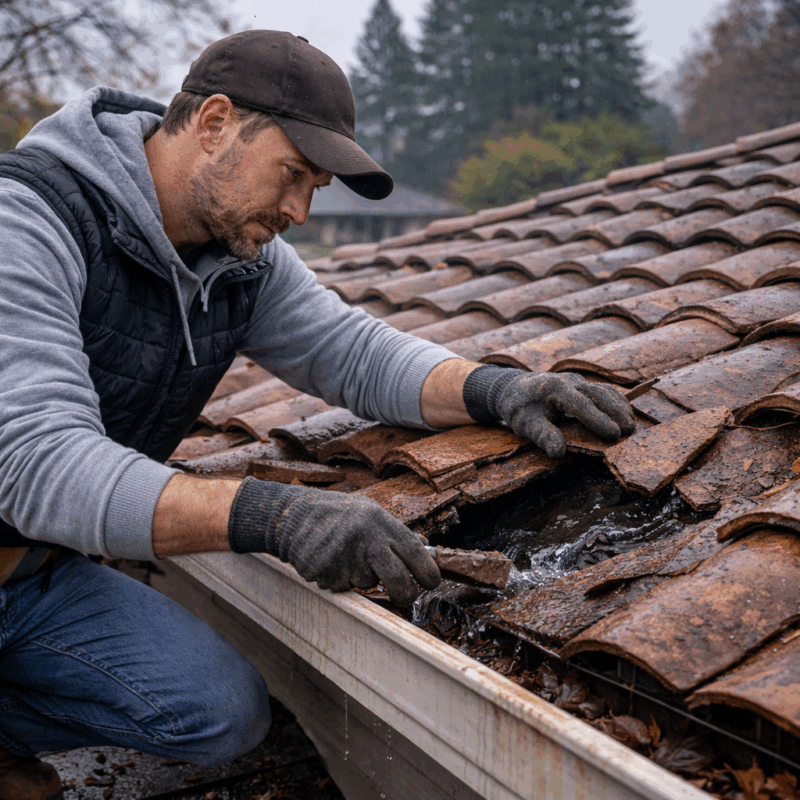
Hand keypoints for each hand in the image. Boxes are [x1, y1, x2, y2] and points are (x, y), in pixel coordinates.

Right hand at [227, 478, 440, 604]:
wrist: (294, 514)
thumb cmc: (339, 514)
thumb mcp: (370, 513)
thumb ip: (396, 533)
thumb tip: (426, 550)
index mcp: (380, 521)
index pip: (414, 552)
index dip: (428, 572)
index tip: (432, 582)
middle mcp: (364, 538)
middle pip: (397, 579)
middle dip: (405, 593)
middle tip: (405, 596)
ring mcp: (343, 556)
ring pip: (367, 584)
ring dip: (361, 577)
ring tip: (346, 555)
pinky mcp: (325, 572)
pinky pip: (342, 587)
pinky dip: (339, 579)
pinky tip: (330, 560)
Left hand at [463, 366, 634, 457]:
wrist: (513, 388)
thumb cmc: (520, 408)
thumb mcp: (526, 424)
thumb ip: (543, 436)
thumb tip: (559, 453)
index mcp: (555, 389)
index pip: (580, 404)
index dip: (598, 419)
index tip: (613, 434)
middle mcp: (570, 382)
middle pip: (598, 394)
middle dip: (616, 412)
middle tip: (629, 431)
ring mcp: (577, 381)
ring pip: (604, 391)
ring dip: (619, 407)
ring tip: (631, 425)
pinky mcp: (582, 385)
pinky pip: (603, 391)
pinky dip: (616, 401)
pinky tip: (625, 414)